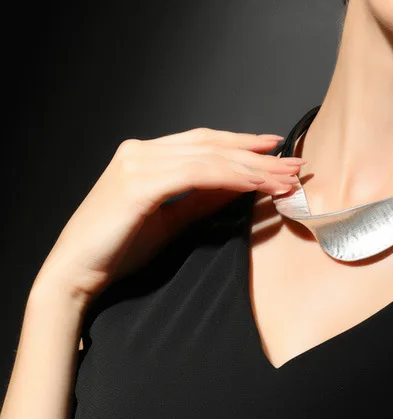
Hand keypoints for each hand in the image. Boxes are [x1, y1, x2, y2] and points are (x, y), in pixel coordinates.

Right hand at [33, 128, 304, 306]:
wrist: (74, 276)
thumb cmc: (117, 250)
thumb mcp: (170, 219)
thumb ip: (203, 198)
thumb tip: (242, 184)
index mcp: (145, 154)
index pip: (204, 142)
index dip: (242, 143)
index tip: (276, 147)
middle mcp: (140, 151)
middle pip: (212, 147)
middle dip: (257, 156)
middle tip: (293, 165)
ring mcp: (138, 164)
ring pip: (210, 158)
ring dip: (252, 169)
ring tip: (284, 179)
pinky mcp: (139, 184)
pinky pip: (196, 175)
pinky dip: (229, 178)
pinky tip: (255, 185)